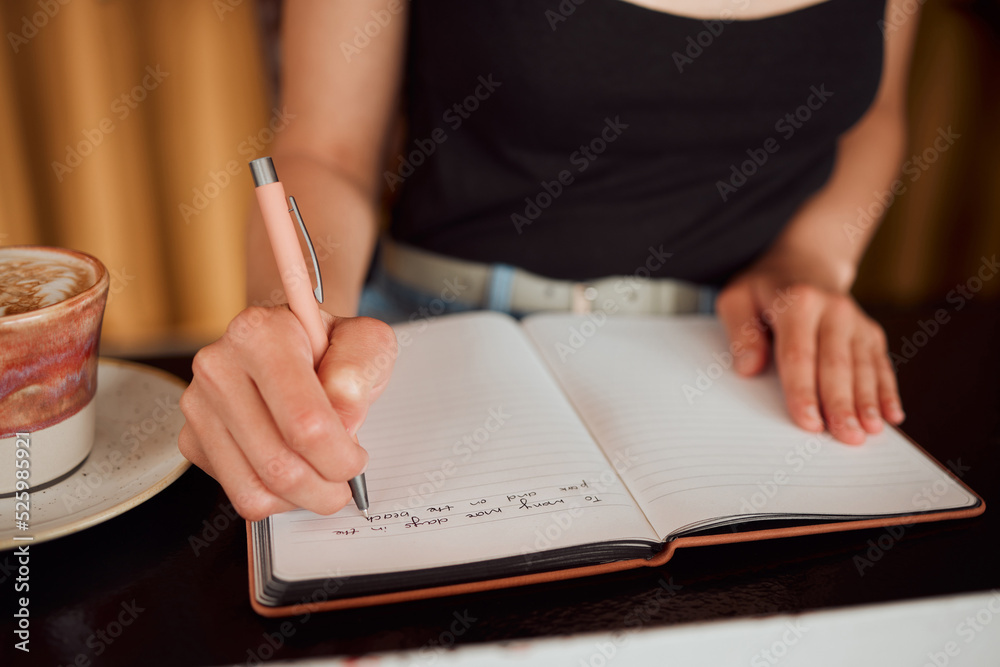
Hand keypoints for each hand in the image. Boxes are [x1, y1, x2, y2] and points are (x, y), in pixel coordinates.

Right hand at [178, 306, 396, 519]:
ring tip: (324, 478)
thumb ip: (358, 373)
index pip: (305, 422)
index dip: (340, 456)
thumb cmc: (330, 346)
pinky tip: (295, 469)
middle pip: (279, 465)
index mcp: (261, 333)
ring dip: (303, 498)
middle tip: (345, 480)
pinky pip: (241, 493)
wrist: (296, 344)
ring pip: (257, 489)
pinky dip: (277, 498)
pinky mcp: (192, 438)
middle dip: (326, 487)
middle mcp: (219, 366)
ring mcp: (200, 405)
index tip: (356, 457)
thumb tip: (341, 422)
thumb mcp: (367, 343)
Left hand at [715, 267, 904, 444]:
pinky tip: (892, 416)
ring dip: (867, 403)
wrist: (804, 264)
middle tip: (846, 438)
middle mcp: (833, 309)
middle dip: (842, 404)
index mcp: (798, 301)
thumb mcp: (737, 298)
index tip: (808, 422)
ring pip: (863, 367)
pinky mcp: (870, 332)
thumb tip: (750, 368)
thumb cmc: (764, 290)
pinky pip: (880, 364)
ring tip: (869, 432)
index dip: (804, 391)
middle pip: (836, 365)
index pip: (799, 354)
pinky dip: (887, 391)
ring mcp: (856, 320)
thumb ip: (740, 331)